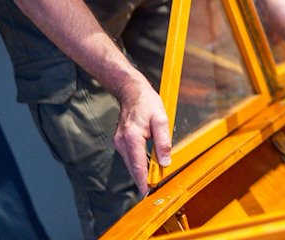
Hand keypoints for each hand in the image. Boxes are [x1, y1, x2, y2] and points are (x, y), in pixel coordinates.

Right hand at [112, 77, 172, 195]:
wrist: (131, 92)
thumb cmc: (147, 103)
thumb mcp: (161, 119)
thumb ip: (163, 141)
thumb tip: (165, 161)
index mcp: (132, 137)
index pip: (138, 165)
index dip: (143, 180)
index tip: (146, 192)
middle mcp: (122, 142)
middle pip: (132, 167)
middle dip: (142, 179)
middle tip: (152, 190)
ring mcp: (119, 142)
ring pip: (130, 163)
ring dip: (140, 171)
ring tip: (151, 180)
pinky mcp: (120, 142)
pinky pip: (129, 157)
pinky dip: (137, 163)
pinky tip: (145, 166)